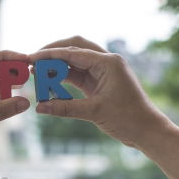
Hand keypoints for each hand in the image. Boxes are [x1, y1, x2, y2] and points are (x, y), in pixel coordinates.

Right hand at [30, 36, 170, 148]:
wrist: (147, 130)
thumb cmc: (128, 118)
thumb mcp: (94, 112)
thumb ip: (65, 107)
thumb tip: (40, 107)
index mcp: (108, 62)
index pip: (73, 52)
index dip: (50, 54)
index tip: (31, 58)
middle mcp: (106, 62)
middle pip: (74, 48)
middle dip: (53, 54)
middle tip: (33, 62)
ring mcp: (103, 71)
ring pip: (74, 62)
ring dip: (57, 67)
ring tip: (37, 75)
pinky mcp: (100, 83)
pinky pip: (78, 75)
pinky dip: (63, 79)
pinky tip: (49, 85)